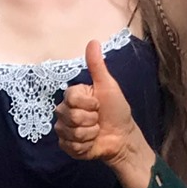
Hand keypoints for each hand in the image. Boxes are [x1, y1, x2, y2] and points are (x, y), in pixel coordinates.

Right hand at [57, 40, 151, 187]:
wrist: (122, 137)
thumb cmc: (116, 110)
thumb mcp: (108, 86)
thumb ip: (97, 66)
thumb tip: (92, 41)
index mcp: (73, 95)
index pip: (70, 97)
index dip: (88, 104)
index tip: (98, 105)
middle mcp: (64, 111)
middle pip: (70, 116)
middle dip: (90, 120)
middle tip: (98, 120)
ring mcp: (64, 129)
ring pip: (70, 132)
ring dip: (89, 134)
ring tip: (96, 131)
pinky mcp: (66, 146)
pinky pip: (70, 146)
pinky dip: (85, 146)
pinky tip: (91, 143)